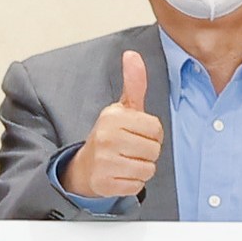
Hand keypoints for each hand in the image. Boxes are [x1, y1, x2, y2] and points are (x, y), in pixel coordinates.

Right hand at [68, 54, 164, 199]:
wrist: (85, 166)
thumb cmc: (110, 135)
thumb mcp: (122, 108)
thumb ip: (134, 83)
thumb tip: (132, 54)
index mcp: (113, 117)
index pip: (156, 128)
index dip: (152, 134)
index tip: (138, 134)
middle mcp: (106, 137)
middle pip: (154, 150)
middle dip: (147, 152)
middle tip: (131, 150)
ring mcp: (104, 161)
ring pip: (148, 169)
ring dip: (141, 168)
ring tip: (126, 161)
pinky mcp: (105, 183)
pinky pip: (137, 185)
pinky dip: (132, 183)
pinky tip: (120, 174)